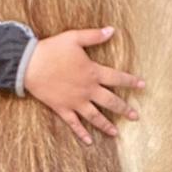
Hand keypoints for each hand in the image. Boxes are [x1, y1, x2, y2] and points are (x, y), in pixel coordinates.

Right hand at [23, 26, 143, 145]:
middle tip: (135, 116)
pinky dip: (81, 133)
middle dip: (124, 109)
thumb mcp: (74, 38)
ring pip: (95, 116)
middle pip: (110, 102)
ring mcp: (75, 101)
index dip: (131, 82)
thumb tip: (112, 30)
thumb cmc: (51, 49)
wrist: (29, 65)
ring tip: (116, 133)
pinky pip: (74, 124)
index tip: (142, 86)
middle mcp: (87, 90)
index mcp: (92, 72)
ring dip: (106, 125)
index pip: (117, 78)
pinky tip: (89, 141)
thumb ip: (94, 36)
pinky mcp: (62, 108)